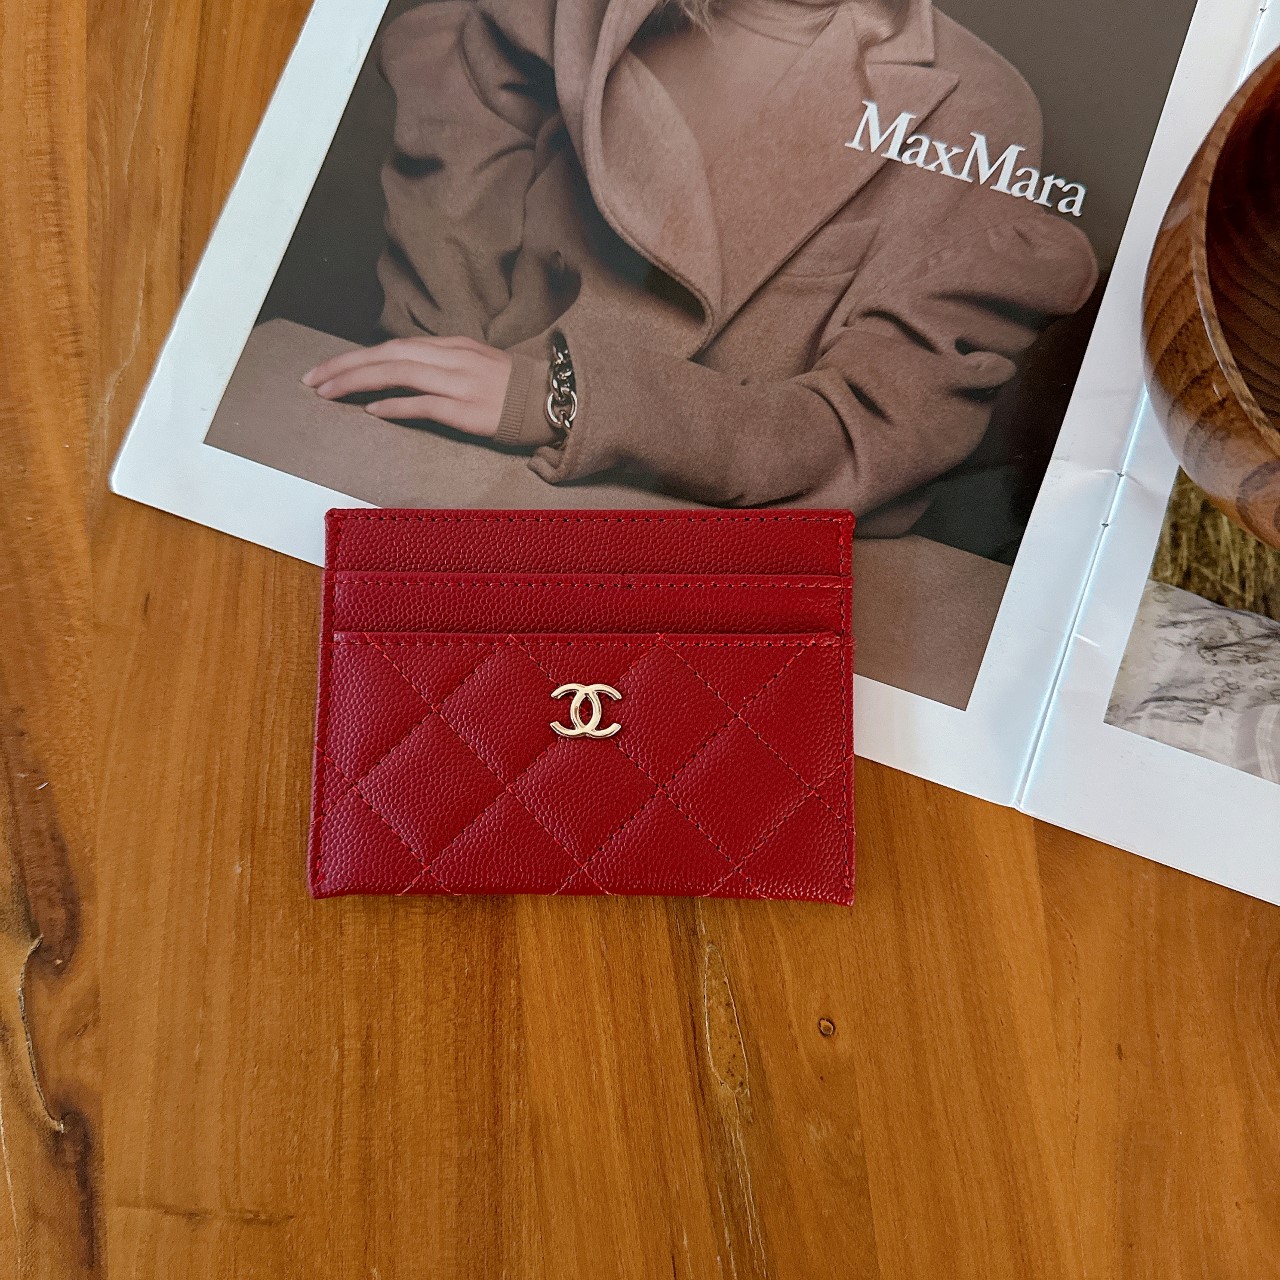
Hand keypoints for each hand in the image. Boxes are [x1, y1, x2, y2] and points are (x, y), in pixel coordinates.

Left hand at [302, 336, 512, 437]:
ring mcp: (459, 382)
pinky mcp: (467, 409)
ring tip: (328, 392)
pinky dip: (396, 405)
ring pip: (398, 373)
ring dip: (358, 382)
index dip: (357, 358)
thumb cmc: (515, 389)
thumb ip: (441, 365)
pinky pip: (424, 403)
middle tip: (312, 379)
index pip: (394, 347)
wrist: (554, 401)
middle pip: (388, 355)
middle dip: (345, 366)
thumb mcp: (476, 365)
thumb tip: (402, 379)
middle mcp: (452, 358)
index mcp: (452, 346)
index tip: (327, 370)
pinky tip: (372, 411)